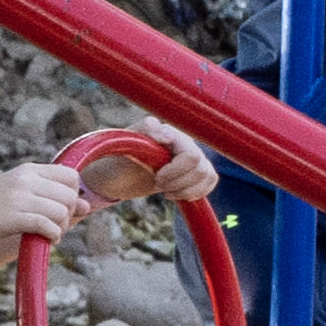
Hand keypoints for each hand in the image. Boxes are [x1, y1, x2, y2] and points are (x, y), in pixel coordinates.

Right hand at [0, 160, 94, 278]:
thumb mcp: (18, 195)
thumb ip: (50, 197)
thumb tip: (87, 206)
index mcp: (27, 170)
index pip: (70, 175)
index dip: (73, 195)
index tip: (61, 209)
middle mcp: (25, 179)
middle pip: (70, 195)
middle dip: (68, 214)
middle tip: (54, 225)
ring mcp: (18, 197)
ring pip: (62, 211)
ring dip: (61, 227)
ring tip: (49, 234)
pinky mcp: (13, 217)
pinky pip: (49, 226)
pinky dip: (52, 236)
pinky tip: (44, 239)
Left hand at [72, 129, 200, 210]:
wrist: (115, 174)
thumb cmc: (117, 158)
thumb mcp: (123, 144)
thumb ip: (144, 131)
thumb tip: (168, 135)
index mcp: (171, 134)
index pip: (192, 156)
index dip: (176, 172)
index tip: (157, 178)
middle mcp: (185, 143)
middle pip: (202, 169)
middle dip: (179, 183)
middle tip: (159, 184)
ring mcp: (191, 156)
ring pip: (208, 176)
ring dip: (187, 190)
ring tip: (167, 192)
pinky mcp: (194, 171)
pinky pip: (210, 181)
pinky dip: (196, 193)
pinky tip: (177, 194)